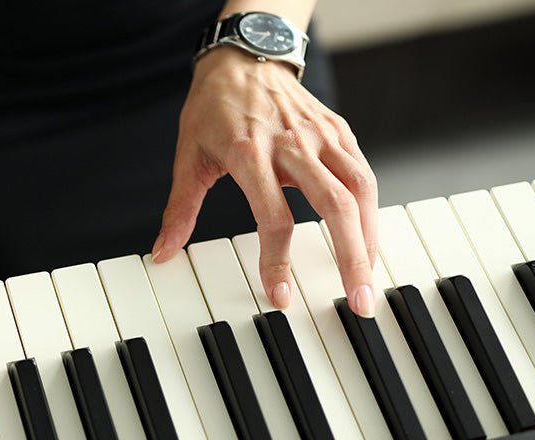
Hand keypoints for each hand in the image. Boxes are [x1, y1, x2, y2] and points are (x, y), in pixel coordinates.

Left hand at [152, 48, 378, 316]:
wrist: (242, 58)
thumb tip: (163, 252)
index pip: (273, 217)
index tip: (280, 295)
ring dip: (370, 238)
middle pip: (335, 205)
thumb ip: (180, 209)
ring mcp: (320, 136)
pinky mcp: (338, 130)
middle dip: (350, 258)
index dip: (278, 261)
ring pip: (360, 189)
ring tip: (367, 279)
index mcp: (250, 154)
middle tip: (357, 302)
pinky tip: (368, 239)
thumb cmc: (213, 108)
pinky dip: (371, 210)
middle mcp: (292, 144)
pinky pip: (363, 173)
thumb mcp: (188, 156)